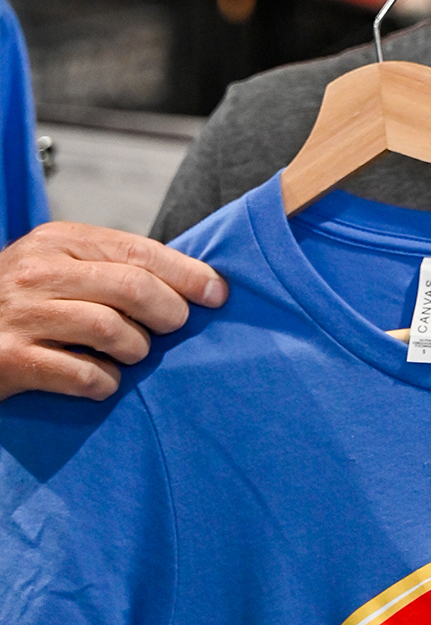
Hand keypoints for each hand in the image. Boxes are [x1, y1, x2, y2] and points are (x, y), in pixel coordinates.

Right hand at [0, 222, 227, 401]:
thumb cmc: (21, 303)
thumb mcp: (58, 267)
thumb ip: (110, 267)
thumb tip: (191, 281)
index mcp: (57, 241)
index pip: (138, 251)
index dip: (186, 273)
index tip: (217, 293)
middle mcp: (38, 272)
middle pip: (132, 287)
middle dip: (169, 312)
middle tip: (175, 327)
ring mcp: (22, 315)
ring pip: (112, 330)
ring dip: (136, 349)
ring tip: (132, 355)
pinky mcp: (12, 360)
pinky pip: (83, 374)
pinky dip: (104, 382)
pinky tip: (103, 382)